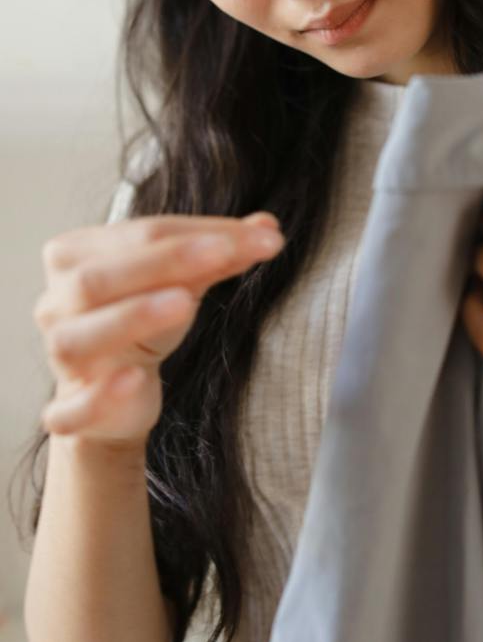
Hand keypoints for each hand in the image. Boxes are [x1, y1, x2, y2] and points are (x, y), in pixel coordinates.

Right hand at [33, 212, 285, 445]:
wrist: (114, 399)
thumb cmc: (144, 324)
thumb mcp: (183, 283)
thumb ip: (220, 255)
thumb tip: (268, 228)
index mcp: (75, 255)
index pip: (139, 233)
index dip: (200, 232)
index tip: (261, 237)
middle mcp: (56, 303)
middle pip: (101, 277)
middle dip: (167, 262)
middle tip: (224, 253)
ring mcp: (60, 359)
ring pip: (78, 336)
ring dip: (132, 317)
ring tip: (184, 302)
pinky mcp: (69, 413)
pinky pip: (72, 409)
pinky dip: (101, 395)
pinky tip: (135, 380)